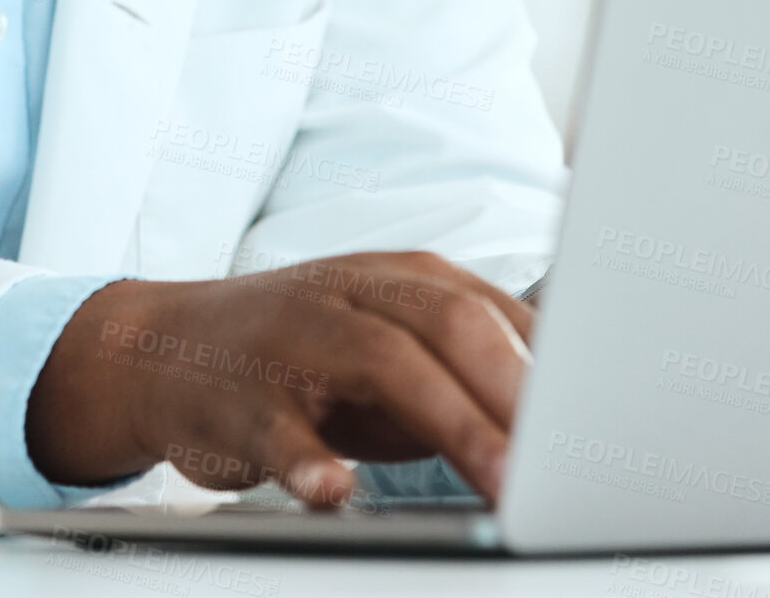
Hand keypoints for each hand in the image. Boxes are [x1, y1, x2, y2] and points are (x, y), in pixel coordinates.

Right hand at [25, 250, 533, 509]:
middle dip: (515, 392)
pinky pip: (280, 427)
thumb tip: (564, 429)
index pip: (493, 310)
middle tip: (567, 466)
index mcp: (398, 278)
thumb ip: (463, 375)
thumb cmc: (301, 355)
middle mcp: (352, 292)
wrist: (163, 350)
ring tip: (503, 482)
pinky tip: (336, 490)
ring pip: (381, 360)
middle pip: (450, 322)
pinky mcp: (242, 393)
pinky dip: (309, 460)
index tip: (606, 428)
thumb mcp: (388, 348)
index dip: (557, 367)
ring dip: (452, 420)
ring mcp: (294, 336)